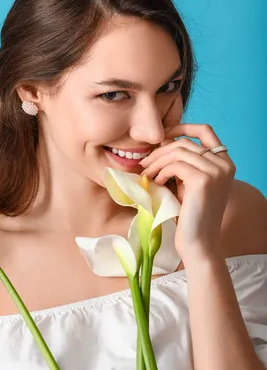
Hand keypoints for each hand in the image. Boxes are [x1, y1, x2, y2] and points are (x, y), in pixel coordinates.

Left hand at [139, 124, 235, 259]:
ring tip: (147, 175)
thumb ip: (182, 164)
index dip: (182, 127)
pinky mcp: (203, 180)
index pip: (205, 130)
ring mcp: (216, 171)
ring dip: (157, 161)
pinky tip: (157, 184)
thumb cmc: (190, 216)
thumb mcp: (188, 184)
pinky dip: (161, 172)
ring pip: (178, 151)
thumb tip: (161, 143)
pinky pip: (175, 165)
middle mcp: (224, 164)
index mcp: (224, 163)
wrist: (198, 242)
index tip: (162, 137)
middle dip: (160, 150)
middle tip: (144, 164)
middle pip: (185, 141)